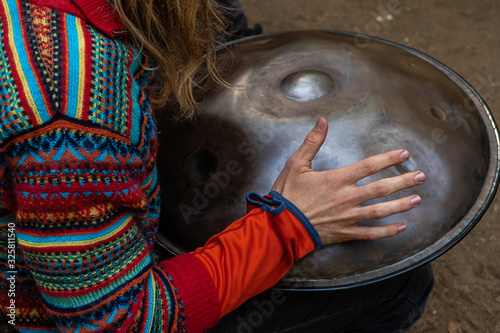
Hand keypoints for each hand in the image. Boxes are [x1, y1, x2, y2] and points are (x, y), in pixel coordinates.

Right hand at [271, 117, 424, 244]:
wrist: (280, 225)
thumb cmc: (287, 195)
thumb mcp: (295, 164)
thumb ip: (312, 142)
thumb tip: (322, 121)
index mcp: (337, 179)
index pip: (369, 166)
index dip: (389, 159)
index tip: (405, 154)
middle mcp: (347, 198)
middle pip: (381, 189)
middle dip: (403, 182)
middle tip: (422, 177)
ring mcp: (348, 217)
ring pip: (381, 211)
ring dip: (401, 205)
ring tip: (418, 199)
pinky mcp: (345, 233)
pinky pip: (370, 234)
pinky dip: (387, 232)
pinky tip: (402, 227)